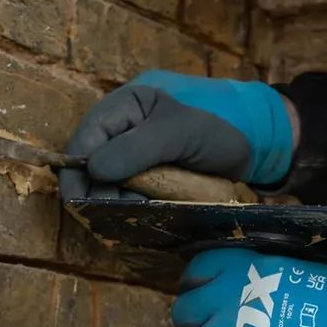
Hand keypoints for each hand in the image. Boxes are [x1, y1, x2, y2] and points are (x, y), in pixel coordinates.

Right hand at [59, 71, 292, 199]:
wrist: (247, 151)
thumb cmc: (213, 130)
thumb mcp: (178, 131)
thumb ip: (137, 148)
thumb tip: (94, 169)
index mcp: (117, 112)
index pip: (79, 147)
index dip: (80, 177)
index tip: (98, 201)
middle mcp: (113, 139)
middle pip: (84, 177)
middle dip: (101, 197)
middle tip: (135, 207)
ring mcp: (124, 166)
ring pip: (100, 196)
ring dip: (117, 209)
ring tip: (148, 209)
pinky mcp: (138, 188)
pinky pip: (120, 207)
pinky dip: (130, 215)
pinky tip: (151, 215)